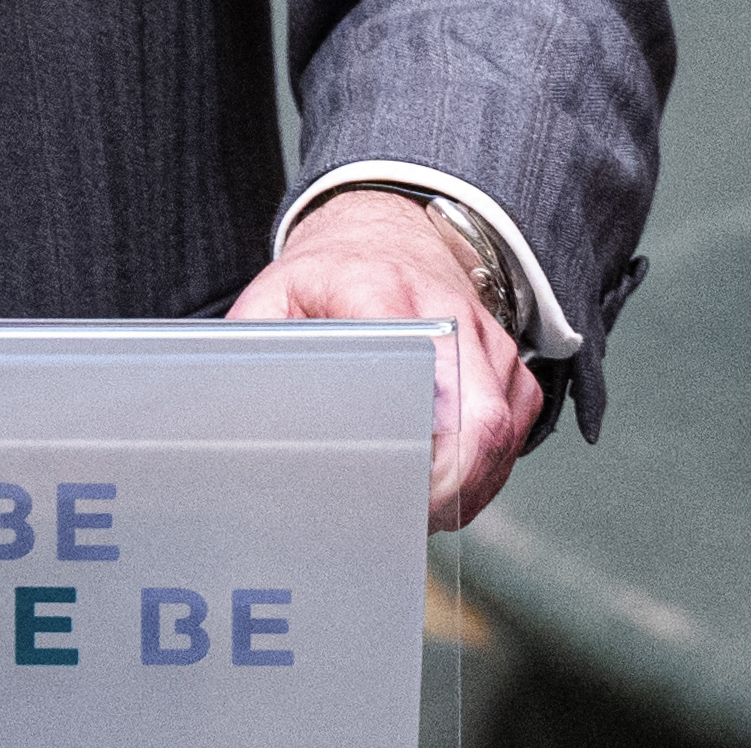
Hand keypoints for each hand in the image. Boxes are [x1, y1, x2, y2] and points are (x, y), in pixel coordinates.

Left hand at [227, 191, 542, 530]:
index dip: (417, 444)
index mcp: (383, 292)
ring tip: (418, 502)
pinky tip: (446, 479)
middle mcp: (450, 314)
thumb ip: (258, 347)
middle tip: (408, 517)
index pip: (420, 372)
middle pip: (479, 419)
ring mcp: (489, 340)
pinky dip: (486, 469)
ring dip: (467, 484)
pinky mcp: (510, 365)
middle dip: (450, 486)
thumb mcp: (277, 295)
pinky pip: (516, 433)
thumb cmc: (331, 275)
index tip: (394, 486)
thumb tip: (234, 409)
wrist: (388, 233)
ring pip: (503, 436)